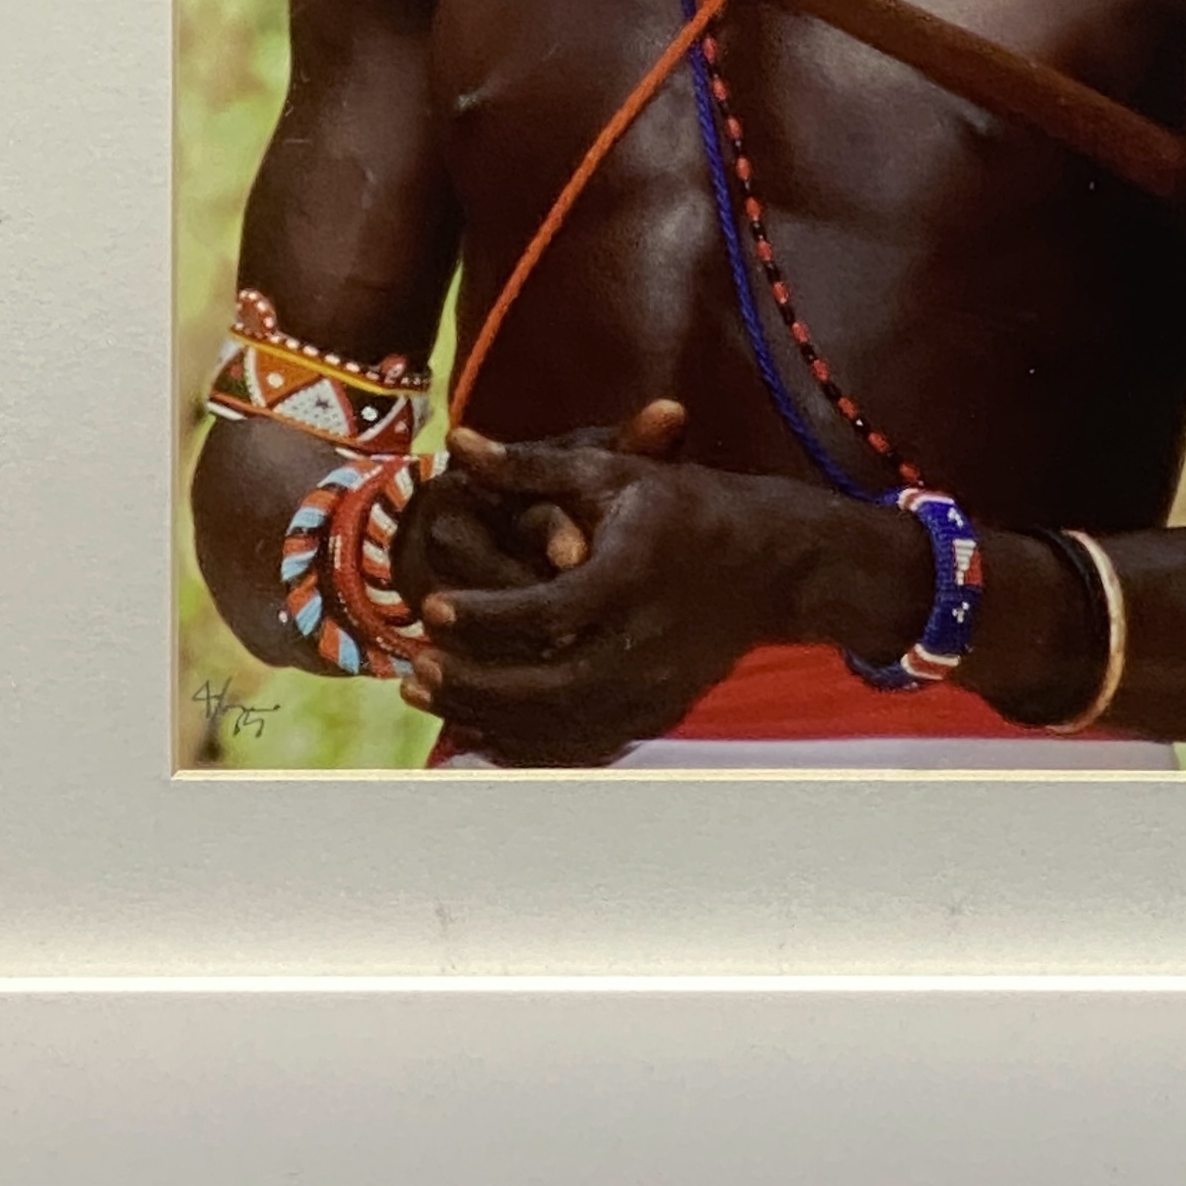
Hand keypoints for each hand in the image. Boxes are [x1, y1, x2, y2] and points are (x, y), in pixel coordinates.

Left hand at [402, 410, 921, 768]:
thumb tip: (456, 441)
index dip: (482, 615)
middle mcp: (644, 644)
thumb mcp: (613, 473)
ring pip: (557, 724)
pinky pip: (580, 744)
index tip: (430, 606)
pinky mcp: (655, 713)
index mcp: (631, 578)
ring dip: (487, 715)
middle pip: (544, 685)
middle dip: (472, 681)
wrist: (774, 566)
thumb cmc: (689, 507)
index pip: (544, 612)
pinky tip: (477, 729)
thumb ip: (529, 465)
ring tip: (428, 692)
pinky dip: (525, 744)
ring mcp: (653, 689)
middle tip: (412, 667)